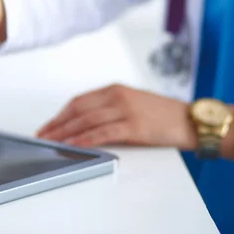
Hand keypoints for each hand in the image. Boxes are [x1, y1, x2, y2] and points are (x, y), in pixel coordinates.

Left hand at [37, 84, 197, 148]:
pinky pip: (102, 133)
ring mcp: (125, 110)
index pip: (79, 101)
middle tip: (42, 135)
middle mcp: (117, 96)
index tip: (48, 125)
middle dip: (57, 124)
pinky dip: (85, 139)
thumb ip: (110, 109)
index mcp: (115, 89)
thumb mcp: (133, 104)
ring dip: (65, 132)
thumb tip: (83, 124)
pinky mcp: (134, 126)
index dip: (60, 114)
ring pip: (86, 121)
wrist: (191, 121)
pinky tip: (73, 145)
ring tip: (52, 142)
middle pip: (78, 110)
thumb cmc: (163, 115)